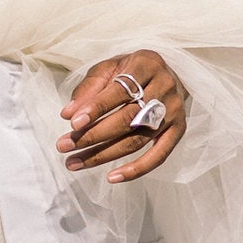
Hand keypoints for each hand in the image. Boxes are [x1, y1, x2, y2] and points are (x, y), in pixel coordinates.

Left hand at [60, 50, 188, 182]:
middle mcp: (164, 87)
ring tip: (74, 162)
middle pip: (127, 118)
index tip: (72, 124)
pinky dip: (136, 170)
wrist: (166, 72)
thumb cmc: (130, 71)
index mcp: (147, 64)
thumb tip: (68, 115)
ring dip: (103, 155)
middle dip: (93, 135)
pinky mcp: (178, 130)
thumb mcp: (109, 68)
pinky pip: (159, 156)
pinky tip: (112, 177)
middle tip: (64, 146)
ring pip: (137, 139)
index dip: (96, 108)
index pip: (119, 90)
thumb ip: (88, 89)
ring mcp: (174, 110)